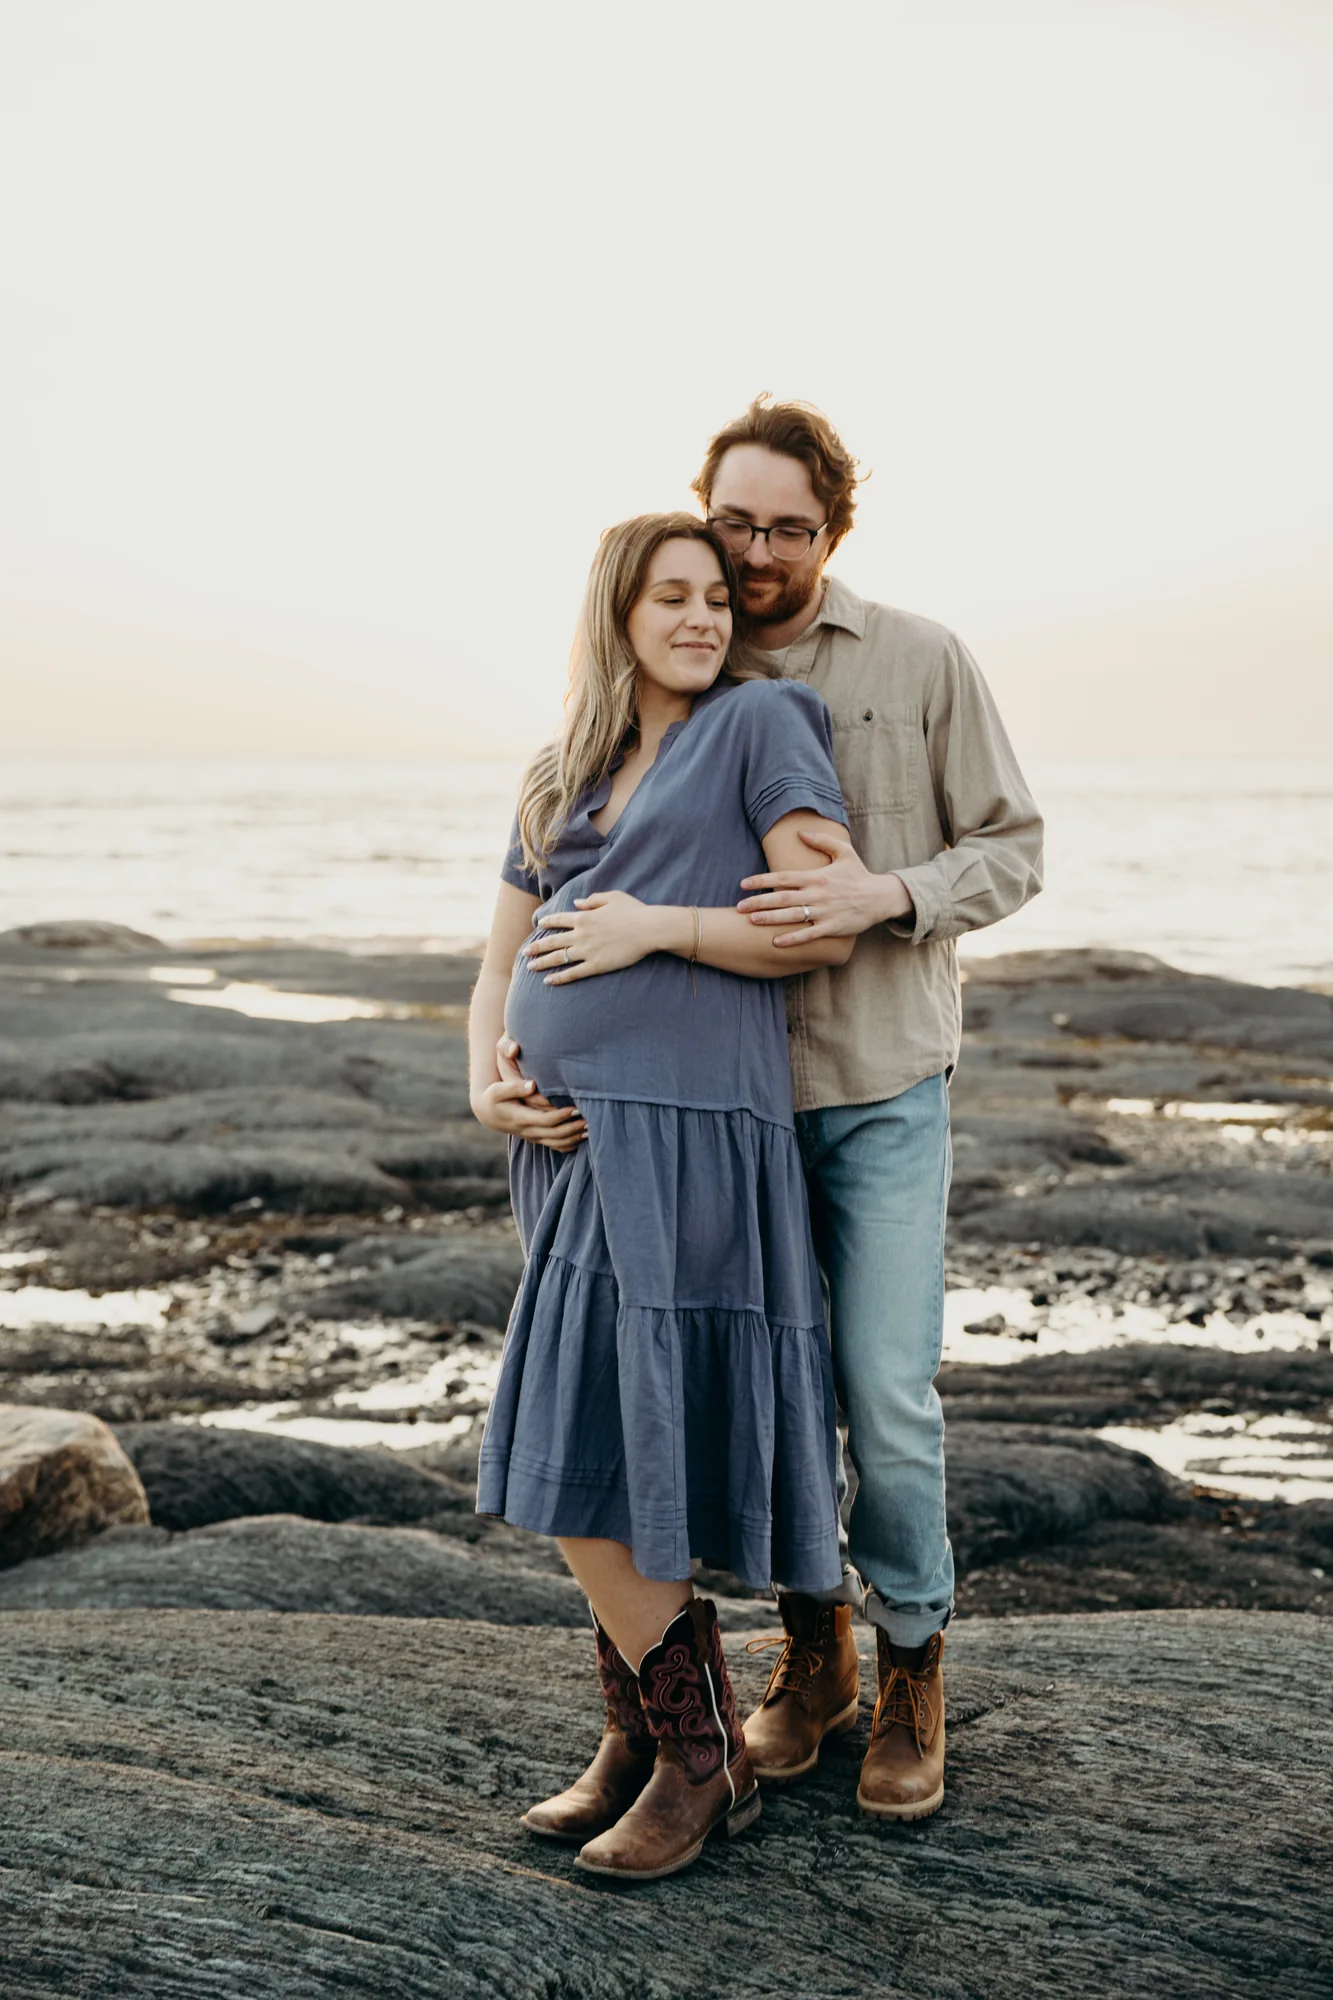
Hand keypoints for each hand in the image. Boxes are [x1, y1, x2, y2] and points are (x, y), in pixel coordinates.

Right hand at [472, 1041, 586, 1150]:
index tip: (577, 1107)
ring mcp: (533, 1136)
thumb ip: (514, 1087)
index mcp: (521, 1118)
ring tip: (592, 1128)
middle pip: (555, 1134)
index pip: (545, 1120)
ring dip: (575, 1137)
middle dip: (574, 1127)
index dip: (562, 1115)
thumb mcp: (498, 1089)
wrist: (488, 1113)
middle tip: (591, 1118)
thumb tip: (532, 1085)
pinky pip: (555, 1146)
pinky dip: (570, 1144)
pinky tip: (583, 1138)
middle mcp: (529, 1131)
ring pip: (557, 1142)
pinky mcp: (537, 1138)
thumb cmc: (494, 1096)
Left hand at [521, 891, 659, 983]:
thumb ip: (593, 899)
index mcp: (584, 917)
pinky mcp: (596, 965)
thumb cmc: (634, 911)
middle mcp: (581, 934)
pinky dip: (560, 978)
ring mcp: (587, 951)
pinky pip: (573, 973)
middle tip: (524, 953)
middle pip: (552, 941)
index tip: (538, 925)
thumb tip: (577, 902)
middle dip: (536, 947)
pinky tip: (549, 981)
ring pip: (558, 958)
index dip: (546, 922)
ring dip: (542, 963)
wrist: (648, 929)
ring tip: (530, 968)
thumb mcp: (613, 897)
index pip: (558, 920)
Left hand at [737, 827, 912, 946]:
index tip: (744, 884)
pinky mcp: (832, 927)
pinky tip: (775, 942)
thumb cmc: (859, 875)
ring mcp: (824, 911)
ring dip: (770, 919)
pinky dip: (792, 938)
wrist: (880, 897)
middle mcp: (817, 894)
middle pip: (783, 898)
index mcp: (817, 876)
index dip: (762, 880)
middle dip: (759, 902)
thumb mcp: (844, 852)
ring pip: (792, 916)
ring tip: (751, 921)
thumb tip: (801, 832)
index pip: (784, 877)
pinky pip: (809, 934)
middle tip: (739, 907)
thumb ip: (822, 840)